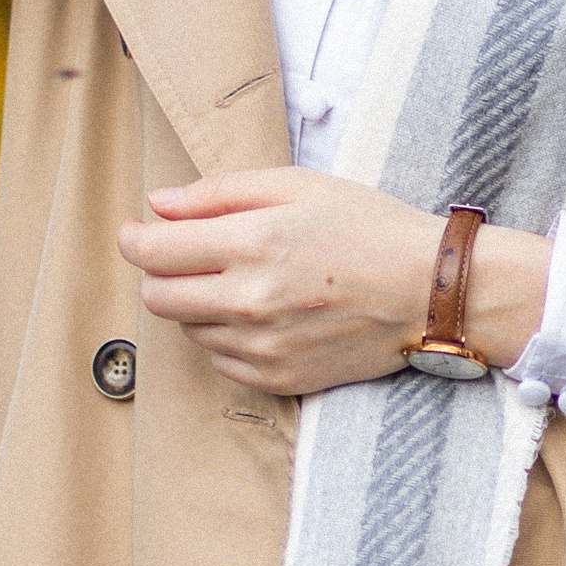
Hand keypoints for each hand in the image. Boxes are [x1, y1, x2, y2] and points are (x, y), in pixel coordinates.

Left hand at [119, 169, 547, 397]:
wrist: (432, 292)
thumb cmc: (370, 227)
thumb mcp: (299, 186)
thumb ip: (220, 192)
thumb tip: (158, 204)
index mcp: (255, 244)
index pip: (154, 251)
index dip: (134, 237)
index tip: (138, 229)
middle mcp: (252, 302)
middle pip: (158, 296)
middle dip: (159, 271)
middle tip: (185, 253)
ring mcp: (264, 348)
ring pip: (188, 329)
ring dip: (196, 303)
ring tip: (241, 279)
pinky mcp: (279, 379)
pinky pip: (221, 360)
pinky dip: (226, 335)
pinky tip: (261, 312)